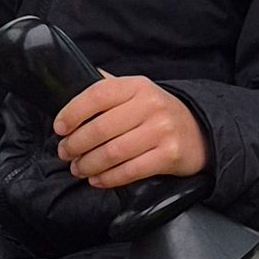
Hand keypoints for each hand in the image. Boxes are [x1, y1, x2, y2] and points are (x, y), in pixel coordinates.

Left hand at [53, 73, 206, 189]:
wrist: (200, 132)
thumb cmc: (157, 113)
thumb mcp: (137, 92)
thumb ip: (108, 87)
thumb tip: (71, 78)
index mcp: (137, 86)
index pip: (97, 95)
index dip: (72, 112)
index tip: (59, 128)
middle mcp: (150, 105)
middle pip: (100, 128)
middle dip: (75, 145)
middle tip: (65, 153)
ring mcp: (161, 131)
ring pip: (112, 152)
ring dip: (88, 164)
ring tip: (78, 169)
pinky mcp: (169, 156)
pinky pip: (130, 171)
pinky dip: (108, 178)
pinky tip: (97, 179)